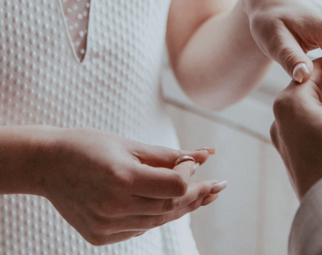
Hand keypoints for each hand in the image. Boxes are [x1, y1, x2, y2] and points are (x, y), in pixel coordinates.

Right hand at [36, 129, 223, 245]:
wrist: (45, 165)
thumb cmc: (90, 146)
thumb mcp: (130, 144)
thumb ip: (168, 155)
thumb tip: (207, 155)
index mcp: (122, 178)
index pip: (174, 187)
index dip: (189, 176)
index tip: (193, 162)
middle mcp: (113, 206)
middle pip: (169, 207)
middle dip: (196, 196)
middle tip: (218, 187)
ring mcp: (104, 225)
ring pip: (157, 221)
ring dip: (181, 208)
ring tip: (203, 196)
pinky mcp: (99, 236)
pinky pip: (138, 228)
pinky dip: (156, 216)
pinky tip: (170, 206)